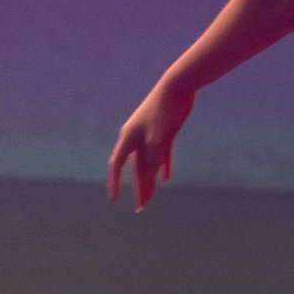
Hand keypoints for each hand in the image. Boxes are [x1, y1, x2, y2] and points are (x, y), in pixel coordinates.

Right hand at [108, 83, 192, 208]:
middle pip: (135, 168)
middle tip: (141, 207)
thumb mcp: (159, 139)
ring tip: (151, 197)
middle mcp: (136, 137)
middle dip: (138, 187)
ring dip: (149, 179)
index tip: (113, 198)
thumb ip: (154, 158)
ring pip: (148, 162)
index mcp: (128, 137)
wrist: (179, 85)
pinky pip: (161, 153)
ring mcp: (150, 134)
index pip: (117, 165)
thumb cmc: (165, 110)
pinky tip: (165, 178)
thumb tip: (151, 178)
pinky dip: (163, 165)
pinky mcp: (164, 131)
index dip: (114, 182)